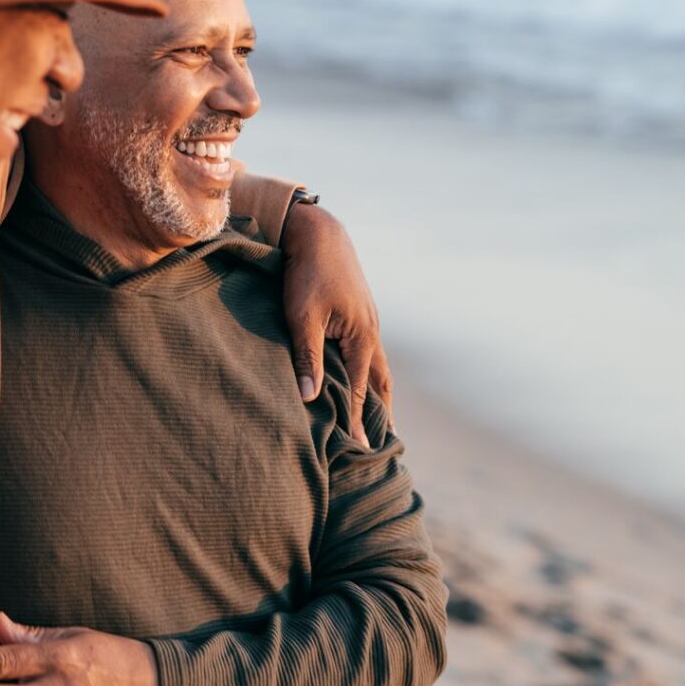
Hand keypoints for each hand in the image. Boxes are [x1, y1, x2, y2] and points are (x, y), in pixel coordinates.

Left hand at [281, 204, 391, 445]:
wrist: (319, 233)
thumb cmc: (307, 274)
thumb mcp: (302, 317)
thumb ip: (306, 357)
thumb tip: (310, 397)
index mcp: (361, 338)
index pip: (361, 392)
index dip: (358, 423)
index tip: (358, 451)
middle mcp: (372, 334)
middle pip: (380, 384)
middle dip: (380, 414)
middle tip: (382, 445)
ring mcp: (369, 323)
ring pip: (378, 368)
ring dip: (379, 394)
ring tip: (381, 419)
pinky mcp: (360, 314)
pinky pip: (370, 353)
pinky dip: (370, 373)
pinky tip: (362, 378)